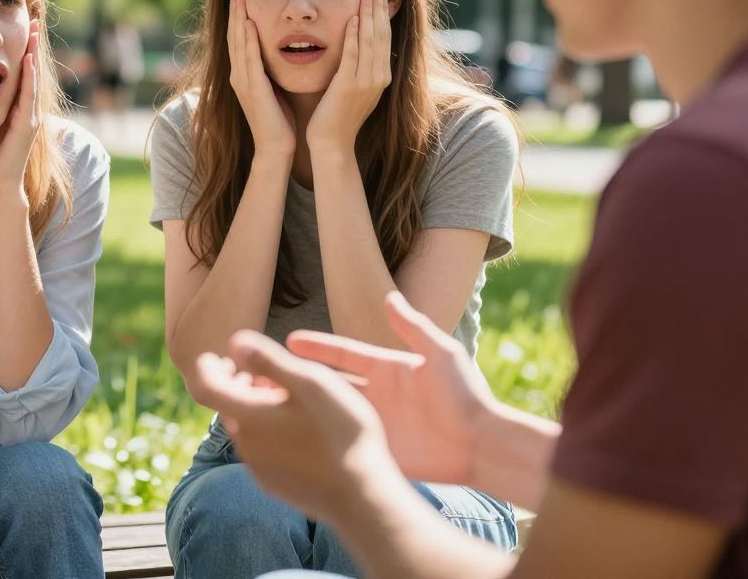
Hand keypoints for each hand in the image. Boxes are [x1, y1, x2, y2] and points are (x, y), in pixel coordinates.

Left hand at [0, 20, 40, 198]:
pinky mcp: (26, 127)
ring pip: (33, 79)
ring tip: (35, 32)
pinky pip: (29, 97)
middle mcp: (26, 110)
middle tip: (36, 19)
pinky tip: (29, 60)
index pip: (19, 73)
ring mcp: (29, 117)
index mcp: (14, 109)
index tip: (20, 27)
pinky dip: (30, 77)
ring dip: (35, 54)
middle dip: (33, 45)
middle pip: (30, 71)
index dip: (20, 50)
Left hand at [195, 330, 400, 521]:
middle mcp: (245, 445)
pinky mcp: (275, 484)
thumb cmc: (340, 433)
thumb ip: (269, 360)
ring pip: (245, 428)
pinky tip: (298, 429)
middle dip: (237, 384)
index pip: (204, 386)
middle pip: (226, 406)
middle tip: (261, 373)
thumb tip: (235, 342)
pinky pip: (261, 450)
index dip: (207, 366)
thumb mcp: (310, 383)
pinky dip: (268, 431)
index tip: (223, 356)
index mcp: (247, 416)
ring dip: (255, 408)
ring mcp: (259, 469)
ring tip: (286, 398)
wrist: (363, 499)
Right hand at [228, 0, 297, 157]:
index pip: (240, 39)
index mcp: (244, 75)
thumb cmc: (279, 121)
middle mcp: (239, 75)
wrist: (276, 148)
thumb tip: (280, 52)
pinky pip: (249, 59)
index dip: (239, 16)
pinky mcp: (251, 89)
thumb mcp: (274, 89)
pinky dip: (248, 40)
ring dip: (238, 18)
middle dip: (235, 11)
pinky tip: (249, 24)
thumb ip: (270, 70)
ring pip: (238, 43)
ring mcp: (242, 82)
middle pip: (234, 36)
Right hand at [285, 291, 496, 486]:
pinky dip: (321, 441)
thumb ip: (413, 327)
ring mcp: (375, 424)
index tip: (287, 340)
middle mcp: (376, 395)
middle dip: (299, 378)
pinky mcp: (379, 451)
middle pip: (329, 383)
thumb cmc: (465, 396)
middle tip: (265, 374)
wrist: (483, 446)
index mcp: (387, 368)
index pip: (343, 354)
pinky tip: (295, 441)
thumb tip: (389, 297)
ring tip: (271, 407)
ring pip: (330, 413)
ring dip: (303, 410)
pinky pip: (344, 443)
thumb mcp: (440, 353)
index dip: (316, 346)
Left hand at [306, 0, 391, 155]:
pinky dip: (353, 37)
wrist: (331, 143)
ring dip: (368, 15)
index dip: (382, 15)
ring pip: (370, 42)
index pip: (384, 38)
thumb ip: (358, 67)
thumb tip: (357, 44)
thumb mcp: (354, 87)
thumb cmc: (337, 115)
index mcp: (381, 76)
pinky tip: (351, 20)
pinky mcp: (349, 87)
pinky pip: (353, 57)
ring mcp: (366, 83)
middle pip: (381, 35)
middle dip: (379, 8)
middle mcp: (379, 78)